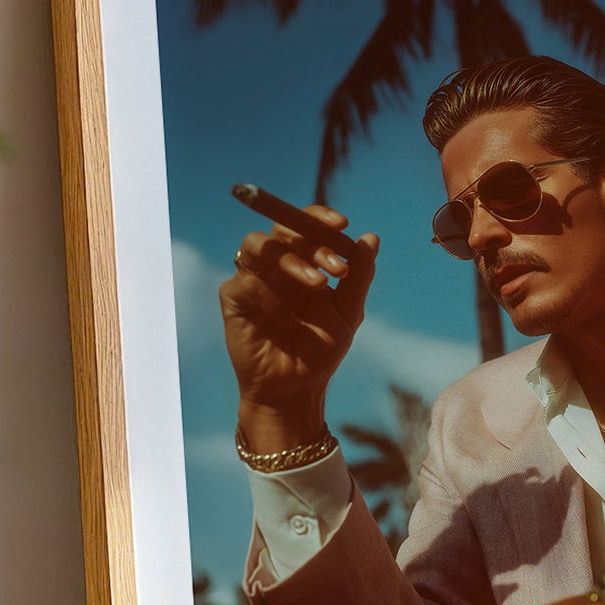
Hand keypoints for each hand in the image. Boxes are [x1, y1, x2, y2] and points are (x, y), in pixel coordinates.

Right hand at [218, 205, 377, 449]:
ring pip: (258, 244)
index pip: (306, 224)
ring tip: (317, 285)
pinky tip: (285, 318)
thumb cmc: (321, 350)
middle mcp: (276, 265)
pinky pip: (245, 282)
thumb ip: (359, 276)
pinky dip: (268, 295)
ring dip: (290, 259)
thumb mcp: (348, 312)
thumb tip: (371, 238)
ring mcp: (253, 279)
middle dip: (311, 241)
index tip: (342, 224)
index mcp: (303, 261)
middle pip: (282, 228)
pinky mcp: (233, 299)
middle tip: (336, 269)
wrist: (297, 388)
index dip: (320, 217)